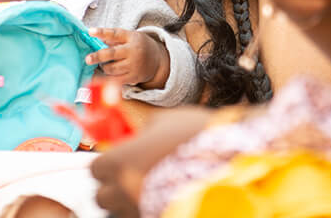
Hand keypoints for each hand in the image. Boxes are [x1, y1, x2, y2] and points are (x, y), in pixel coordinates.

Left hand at [86, 28, 166, 88]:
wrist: (157, 60)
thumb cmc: (139, 46)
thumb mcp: (130, 36)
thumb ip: (114, 37)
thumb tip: (95, 37)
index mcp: (132, 38)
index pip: (115, 34)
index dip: (102, 32)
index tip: (90, 31)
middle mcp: (133, 52)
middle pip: (112, 54)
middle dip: (98, 56)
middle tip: (88, 59)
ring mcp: (134, 66)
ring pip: (111, 69)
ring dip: (103, 67)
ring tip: (104, 64)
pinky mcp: (133, 78)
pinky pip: (115, 81)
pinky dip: (106, 79)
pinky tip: (100, 77)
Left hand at [90, 106, 214, 216]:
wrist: (235, 161)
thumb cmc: (199, 137)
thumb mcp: (165, 122)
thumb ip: (143, 131)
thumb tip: (136, 136)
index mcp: (122, 161)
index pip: (95, 169)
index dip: (106, 165)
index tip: (118, 162)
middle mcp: (126, 189)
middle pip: (102, 197)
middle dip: (114, 188)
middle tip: (133, 178)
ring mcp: (141, 208)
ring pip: (122, 210)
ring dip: (131, 201)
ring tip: (153, 189)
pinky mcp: (158, 217)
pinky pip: (143, 214)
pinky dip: (150, 208)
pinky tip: (166, 197)